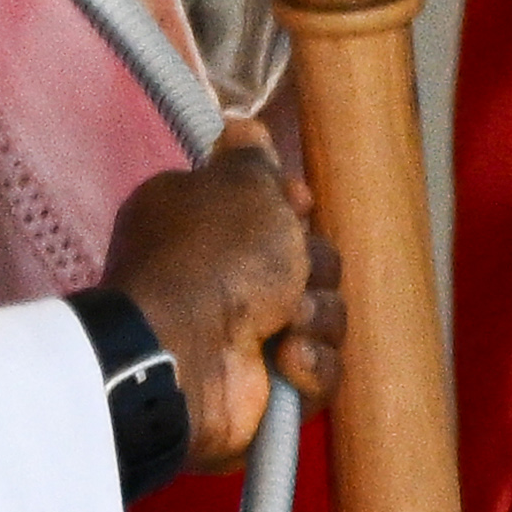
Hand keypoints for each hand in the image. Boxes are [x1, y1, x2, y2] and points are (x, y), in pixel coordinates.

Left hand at [95, 124, 340, 465]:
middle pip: (307, 259)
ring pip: (322, 314)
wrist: (190, 356)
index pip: (270, 205)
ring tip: (285, 325)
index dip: (292, 205)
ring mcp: (242, 332)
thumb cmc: (215, 257)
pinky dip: (308, 366)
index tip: (297, 205)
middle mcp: (218, 273)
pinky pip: (319, 369)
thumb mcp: (240, 186)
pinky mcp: (266, 385)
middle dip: (313, 266)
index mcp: (200, 218)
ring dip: (315, 317)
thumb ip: (250, 158)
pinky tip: (285, 361)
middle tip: (292, 272)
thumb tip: (242, 126)